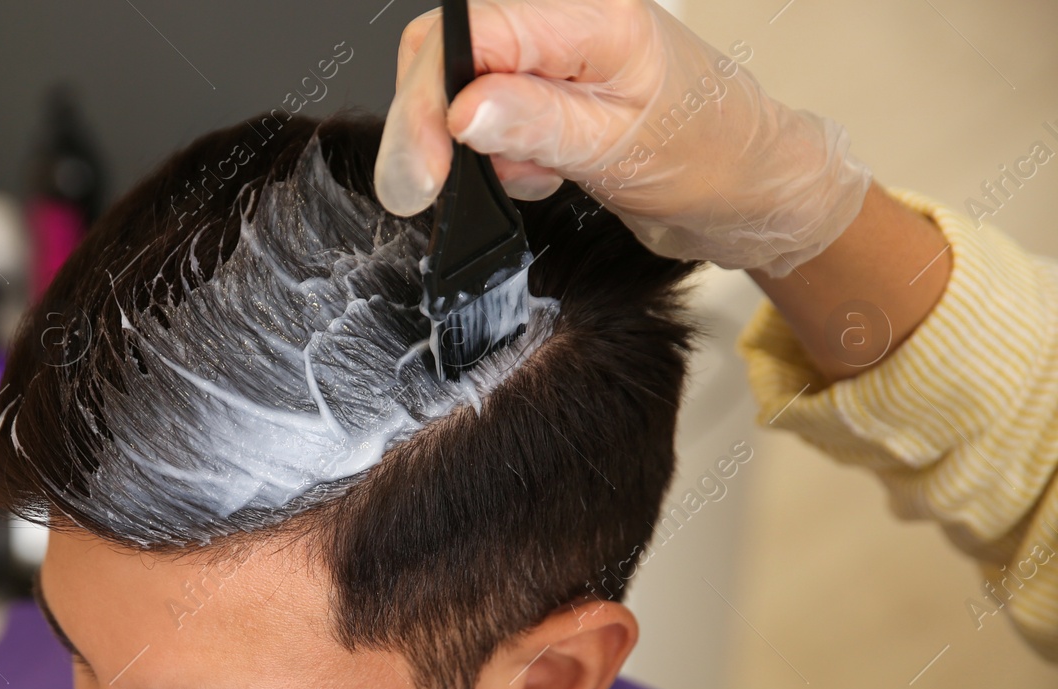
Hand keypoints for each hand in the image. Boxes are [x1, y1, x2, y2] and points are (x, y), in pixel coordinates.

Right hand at [375, 0, 871, 275]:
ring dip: (464, 143)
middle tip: (427, 189)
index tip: (421, 171)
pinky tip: (537, 171)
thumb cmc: (710, 159)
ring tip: (527, 176)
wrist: (749, 182)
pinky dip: (493, 151)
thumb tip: (461, 110)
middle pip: (449, 49)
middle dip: (429, 126)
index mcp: (591, 17)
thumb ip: (538, 125)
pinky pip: (485, 106)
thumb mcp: (621, 151)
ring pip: (458, 81)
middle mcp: (567, 20)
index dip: (427, 101)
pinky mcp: (548, 82)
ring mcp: (554, 51)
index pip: (470, 33)